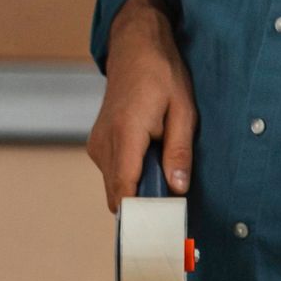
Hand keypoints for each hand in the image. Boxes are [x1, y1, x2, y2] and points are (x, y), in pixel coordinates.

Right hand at [86, 0, 195, 211]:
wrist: (134, 47)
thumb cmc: (161, 74)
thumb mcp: (183, 110)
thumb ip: (179, 151)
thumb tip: (178, 188)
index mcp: (126, 133)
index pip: (124, 189)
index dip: (139, 216)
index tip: (157, 233)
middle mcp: (104, 142)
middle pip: (118, 195)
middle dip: (143, 207)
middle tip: (172, 216)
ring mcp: (97, 143)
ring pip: (115, 186)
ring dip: (138, 190)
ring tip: (164, 179)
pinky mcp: (97, 143)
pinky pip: (113, 172)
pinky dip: (131, 177)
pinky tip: (151, 164)